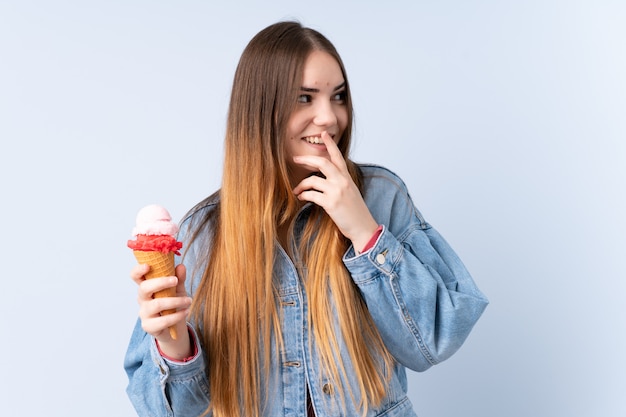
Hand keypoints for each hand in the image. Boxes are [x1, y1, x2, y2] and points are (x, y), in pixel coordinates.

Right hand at [131, 263, 192, 358]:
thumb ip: (179, 278)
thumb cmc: (172, 304)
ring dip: (175, 301)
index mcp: (146, 286)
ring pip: (157, 304)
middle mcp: (142, 299)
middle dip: (160, 282)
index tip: (148, 265)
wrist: (173, 327)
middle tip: (175, 280)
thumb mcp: (177, 289)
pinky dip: (177, 315)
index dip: (138, 270)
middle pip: (144, 288)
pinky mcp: (149, 326)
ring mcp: (144, 313)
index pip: (135, 276)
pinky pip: (163, 321)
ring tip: (188, 300)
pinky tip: (185, 311)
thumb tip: (181, 266)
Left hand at [292, 131, 378, 251]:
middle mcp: (342, 181)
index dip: (330, 144)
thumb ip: (340, 182)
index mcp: (347, 177)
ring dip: (301, 185)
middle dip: (306, 159)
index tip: (323, 134)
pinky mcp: (331, 203)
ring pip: (312, 180)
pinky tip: (301, 198)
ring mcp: (337, 192)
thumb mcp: (350, 192)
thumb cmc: (355, 212)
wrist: (364, 228)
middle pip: (322, 162)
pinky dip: (303, 195)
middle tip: (296, 158)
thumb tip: (324, 178)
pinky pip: (311, 195)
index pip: (338, 156)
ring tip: (297, 190)